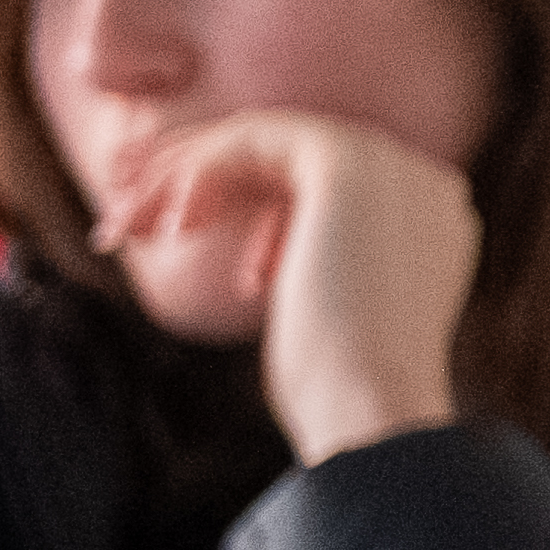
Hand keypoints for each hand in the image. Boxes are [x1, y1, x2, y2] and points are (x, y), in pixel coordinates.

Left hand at [88, 108, 479, 461]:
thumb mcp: (321, 318)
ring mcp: (391, 165)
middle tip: (128, 211)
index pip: (314, 182)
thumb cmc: (337, 394)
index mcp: (427, 221)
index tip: (174, 230)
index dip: (236, 196)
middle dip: (196, 176)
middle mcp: (420, 181)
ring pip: (261, 143)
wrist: (369, 410)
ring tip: (122, 226)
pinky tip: (167, 226)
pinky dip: (198, 173)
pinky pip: (252, 140)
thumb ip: (312, 270)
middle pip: (285, 154)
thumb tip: (272, 264)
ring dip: (181, 177)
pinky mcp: (348, 162)